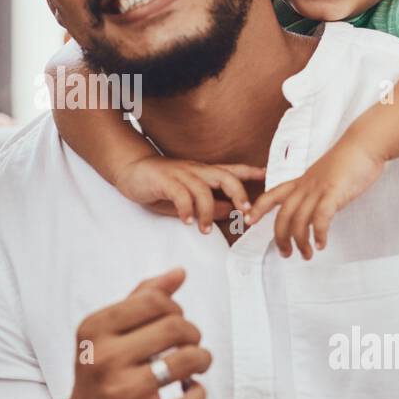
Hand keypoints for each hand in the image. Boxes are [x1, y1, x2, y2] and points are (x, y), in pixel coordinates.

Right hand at [56, 268, 208, 398]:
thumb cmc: (103, 376)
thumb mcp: (109, 333)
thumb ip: (141, 299)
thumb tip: (179, 272)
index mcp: (95, 330)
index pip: (154, 300)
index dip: (175, 308)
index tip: (175, 321)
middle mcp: (104, 359)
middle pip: (174, 326)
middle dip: (192, 333)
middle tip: (190, 344)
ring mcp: (122, 393)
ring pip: (187, 360)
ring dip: (202, 359)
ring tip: (196, 364)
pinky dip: (198, 394)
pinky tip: (189, 390)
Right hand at [115, 156, 264, 233]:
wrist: (130, 169)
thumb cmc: (160, 184)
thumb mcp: (186, 197)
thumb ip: (207, 204)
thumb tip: (228, 211)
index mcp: (203, 173)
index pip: (232, 170)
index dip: (251, 172)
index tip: (268, 176)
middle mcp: (196, 171)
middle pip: (225, 177)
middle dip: (239, 194)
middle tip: (245, 214)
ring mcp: (180, 174)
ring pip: (203, 189)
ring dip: (208, 211)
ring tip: (205, 229)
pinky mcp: (164, 181)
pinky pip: (180, 194)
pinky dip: (186, 209)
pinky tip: (186, 221)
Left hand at [245, 136, 385, 257]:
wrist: (364, 143)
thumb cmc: (348, 160)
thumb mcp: (324, 177)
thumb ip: (317, 193)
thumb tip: (316, 210)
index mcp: (301, 181)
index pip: (271, 195)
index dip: (258, 209)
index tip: (248, 221)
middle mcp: (305, 186)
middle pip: (283, 215)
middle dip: (281, 237)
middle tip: (285, 253)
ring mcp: (319, 189)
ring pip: (299, 220)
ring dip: (301, 241)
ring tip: (306, 254)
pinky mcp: (334, 192)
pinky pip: (321, 217)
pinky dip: (319, 234)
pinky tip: (321, 244)